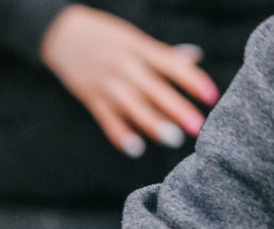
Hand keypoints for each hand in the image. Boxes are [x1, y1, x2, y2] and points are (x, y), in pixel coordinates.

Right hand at [40, 5, 218, 157]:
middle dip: (176, 108)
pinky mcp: (89, 97)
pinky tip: (136, 149)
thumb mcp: (134, 38)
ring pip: (132, 106)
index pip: (171, 64)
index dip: (192, 80)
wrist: (62, 34)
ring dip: (152, 124)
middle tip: (197, 126)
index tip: (211, 96)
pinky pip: (106, 119)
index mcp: (139, 47)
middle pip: (154, 89)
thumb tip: (195, 57)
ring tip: (173, 140)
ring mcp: (105, 82)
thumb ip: (162, 53)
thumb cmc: (104, 36)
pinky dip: (120, 134)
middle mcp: (124, 65)